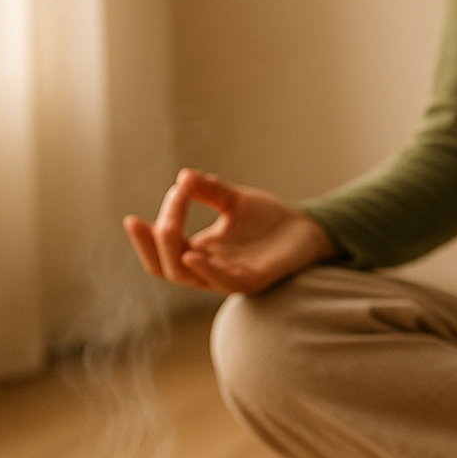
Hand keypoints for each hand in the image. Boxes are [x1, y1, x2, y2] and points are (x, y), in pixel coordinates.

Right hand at [124, 168, 337, 293]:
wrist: (308, 229)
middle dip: (153, 241)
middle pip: (164, 267)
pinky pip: (224, 282)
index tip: (171, 192)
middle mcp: (209, 267)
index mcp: (200, 250)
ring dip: (172, 253)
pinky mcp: (254, 280)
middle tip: (156, 215)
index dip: (148, 232)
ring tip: (167, 227)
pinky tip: (193, 254)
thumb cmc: (269, 219)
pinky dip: (206, 271)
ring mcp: (230, 276)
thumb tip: (185, 175)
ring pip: (187, 277)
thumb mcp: (234, 200)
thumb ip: (210, 191)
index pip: (162, 248)